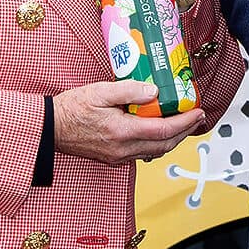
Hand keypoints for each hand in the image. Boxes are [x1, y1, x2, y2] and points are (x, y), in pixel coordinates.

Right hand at [53, 79, 208, 164]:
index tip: (198, 112)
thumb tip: (154, 92)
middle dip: (185, 132)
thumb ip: (129, 90)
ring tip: (183, 124)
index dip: (185, 122)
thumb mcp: (101, 91)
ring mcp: (118, 157)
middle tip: (196, 118)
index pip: (163, 130)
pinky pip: (142, 153)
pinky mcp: (113, 158)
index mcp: (121, 131)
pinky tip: (159, 132)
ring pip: (155, 152)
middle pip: (164, 145)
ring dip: (172, 139)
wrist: (50, 128)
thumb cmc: (72, 108)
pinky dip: (157, 144)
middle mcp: (122, 149)